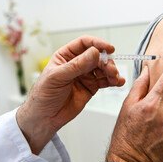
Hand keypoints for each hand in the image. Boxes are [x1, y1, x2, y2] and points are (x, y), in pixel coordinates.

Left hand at [17, 35, 124, 153]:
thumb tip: (94, 53)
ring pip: (103, 68)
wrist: (45, 117)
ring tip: (115, 78)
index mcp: (66, 55)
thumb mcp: (58, 77)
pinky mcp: (91, 87)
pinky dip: (113, 81)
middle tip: (111, 69)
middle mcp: (77, 63)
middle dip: (107, 61)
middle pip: (97, 56)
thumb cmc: (44, 94)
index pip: (84, 43)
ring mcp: (85, 75)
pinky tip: (118, 82)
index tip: (109, 48)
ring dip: (112, 71)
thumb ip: (77, 65)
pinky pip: (105, 81)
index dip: (98, 43)